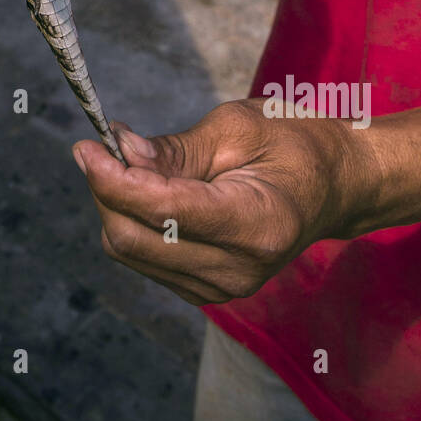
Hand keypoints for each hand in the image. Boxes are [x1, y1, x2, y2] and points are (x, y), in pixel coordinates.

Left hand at [73, 101, 374, 304]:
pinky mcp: (208, 292)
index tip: (85, 146)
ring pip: (132, 252)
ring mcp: (224, 288)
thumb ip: (174, 148)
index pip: (162, 211)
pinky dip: (133, 222)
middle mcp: (238, 269)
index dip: (112, 180)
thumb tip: (118, 150)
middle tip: (100, 147)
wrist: (335, 188)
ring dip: (115, 206)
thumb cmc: (292, 146)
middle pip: (133, 239)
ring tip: (132, 164)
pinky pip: (145, 259)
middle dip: (105, 191)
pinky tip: (149, 191)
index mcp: (255, 225)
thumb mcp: (237, 128)